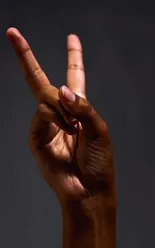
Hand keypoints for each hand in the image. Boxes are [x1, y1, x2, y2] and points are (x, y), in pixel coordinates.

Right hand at [7, 28, 115, 205]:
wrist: (89, 189)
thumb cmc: (98, 162)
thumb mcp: (99, 129)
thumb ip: (83, 107)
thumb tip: (61, 90)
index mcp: (79, 109)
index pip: (74, 76)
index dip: (73, 57)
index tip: (72, 38)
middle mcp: (61, 114)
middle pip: (40, 80)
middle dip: (26, 56)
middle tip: (13, 33)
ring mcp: (46, 126)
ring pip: (44, 98)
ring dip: (61, 108)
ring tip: (73, 127)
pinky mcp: (37, 139)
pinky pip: (41, 116)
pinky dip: (55, 119)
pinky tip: (66, 130)